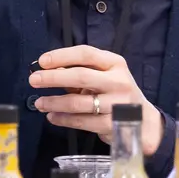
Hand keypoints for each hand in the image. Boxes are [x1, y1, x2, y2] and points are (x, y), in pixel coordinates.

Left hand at [30, 46, 162, 154]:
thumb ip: (79, 71)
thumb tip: (47, 70)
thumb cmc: (115, 93)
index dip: (62, 56)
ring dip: (53, 102)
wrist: (144, 121)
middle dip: (52, 78)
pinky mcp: (112, 124)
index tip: (42, 61)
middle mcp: (119, 82)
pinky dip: (62, 119)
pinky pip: (81, 121)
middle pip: (80, 76)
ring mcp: (117, 104)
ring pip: (77, 102)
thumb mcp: (104, 76)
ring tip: (39, 103)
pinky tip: (52, 116)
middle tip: (34, 80)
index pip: (86, 54)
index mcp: (115, 64)